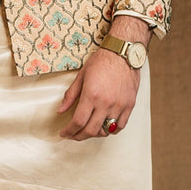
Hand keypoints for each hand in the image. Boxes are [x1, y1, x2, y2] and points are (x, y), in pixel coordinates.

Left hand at [57, 18, 148, 140]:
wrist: (123, 53)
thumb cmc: (102, 61)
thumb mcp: (81, 76)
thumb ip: (70, 95)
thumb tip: (61, 110)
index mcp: (92, 95)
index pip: (78, 122)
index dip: (69, 131)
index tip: (64, 133)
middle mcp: (106, 103)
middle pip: (91, 130)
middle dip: (78, 136)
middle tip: (73, 135)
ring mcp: (119, 105)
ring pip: (106, 131)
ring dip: (95, 134)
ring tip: (88, 130)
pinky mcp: (129, 105)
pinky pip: (121, 126)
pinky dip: (111, 130)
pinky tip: (105, 126)